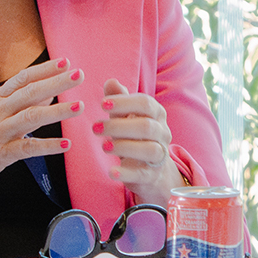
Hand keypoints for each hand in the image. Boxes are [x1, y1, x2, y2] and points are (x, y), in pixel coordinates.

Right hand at [0, 59, 82, 255]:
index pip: (23, 79)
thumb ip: (20, 103)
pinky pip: (27, 148)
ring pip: (31, 117)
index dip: (45, 69)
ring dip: (57, 111)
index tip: (66, 62)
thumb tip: (50, 91)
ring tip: (79, 106)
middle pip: (30, 93)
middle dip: (57, 82)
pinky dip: (47, 146)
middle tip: (80, 75)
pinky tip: (65, 145)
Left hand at [94, 79, 178, 202]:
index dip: (124, 102)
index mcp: (157, 114)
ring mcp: (159, 156)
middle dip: (119, 126)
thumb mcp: (126, 116)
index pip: (145, 103)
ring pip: (149, 149)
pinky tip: (110, 171)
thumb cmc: (134, 136)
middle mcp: (162, 133)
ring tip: (103, 145)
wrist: (150, 169)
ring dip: (124, 146)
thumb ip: (119, 100)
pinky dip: (125, 173)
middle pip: (146, 127)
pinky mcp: (150, 175)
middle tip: (95, 127)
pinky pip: (141, 174)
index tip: (102, 104)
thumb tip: (111, 82)